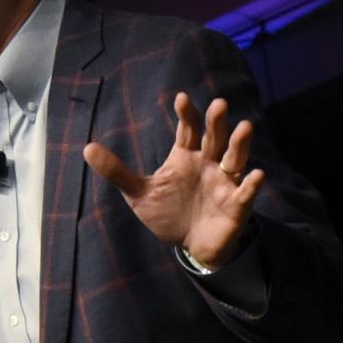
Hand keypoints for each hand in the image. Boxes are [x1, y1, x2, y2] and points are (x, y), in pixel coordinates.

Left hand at [83, 92, 261, 269]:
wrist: (192, 245)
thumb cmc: (169, 213)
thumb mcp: (139, 193)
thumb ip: (117, 171)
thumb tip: (86, 148)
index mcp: (186, 156)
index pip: (188, 129)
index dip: (186, 114)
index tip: (181, 98)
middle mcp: (209, 163)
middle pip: (214, 137)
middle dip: (216, 122)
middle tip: (218, 104)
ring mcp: (225, 182)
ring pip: (235, 158)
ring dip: (240, 143)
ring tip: (245, 127)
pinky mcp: (236, 205)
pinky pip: (246, 192)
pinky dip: (251, 185)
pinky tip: (257, 176)